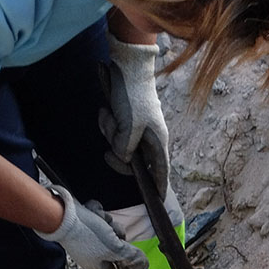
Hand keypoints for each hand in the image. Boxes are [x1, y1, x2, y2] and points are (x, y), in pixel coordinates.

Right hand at [35, 185, 147, 268]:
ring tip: (102, 220)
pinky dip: (98, 214)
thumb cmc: (88, 234)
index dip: (128, 267)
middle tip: (116, 234)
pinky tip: (93, 213)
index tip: (136, 258)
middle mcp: (90, 254)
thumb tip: (143, 268)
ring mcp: (84, 239)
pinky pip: (97, 219)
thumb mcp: (115, 248)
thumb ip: (131, 257)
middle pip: (114, 249)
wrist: (62, 213)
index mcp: (96, 265)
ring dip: (108, 223)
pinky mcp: (82, 224)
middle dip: (118, 238)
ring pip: (107, 231)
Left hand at [98, 34, 169, 197]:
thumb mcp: (129, 125)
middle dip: (118, 154)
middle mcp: (150, 138)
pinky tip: (107, 112)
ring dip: (110, 133)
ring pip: (121, 145)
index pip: (161, 171)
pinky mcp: (127, 122)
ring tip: (109, 116)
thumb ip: (126, 147)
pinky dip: (108, 124)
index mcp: (157, 141)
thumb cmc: (133, 97)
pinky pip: (115, 133)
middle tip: (107, 151)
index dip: (159, 186)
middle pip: (134, 161)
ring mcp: (138, 130)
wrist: (128, 68)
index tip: (158, 200)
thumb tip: (125, 158)